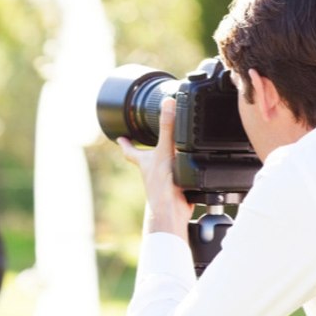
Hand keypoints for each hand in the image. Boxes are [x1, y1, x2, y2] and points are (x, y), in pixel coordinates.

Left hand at [117, 97, 193, 236]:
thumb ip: (167, 128)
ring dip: (170, 160)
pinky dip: (187, 170)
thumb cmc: (162, 185)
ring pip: (165, 167)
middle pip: (147, 159)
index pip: (130, 150)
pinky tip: (195, 167)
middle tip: (147, 142)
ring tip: (174, 152)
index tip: (120, 137)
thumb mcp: (164, 151)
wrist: (173, 211)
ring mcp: (165, 180)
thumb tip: (168, 104)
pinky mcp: (179, 186)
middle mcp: (153, 171)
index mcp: (146, 161)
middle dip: (147, 151)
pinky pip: (182, 174)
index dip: (125, 143)